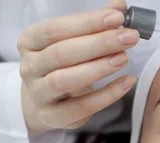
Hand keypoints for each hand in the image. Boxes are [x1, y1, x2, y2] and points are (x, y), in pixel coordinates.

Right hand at [17, 0, 137, 135]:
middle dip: (99, 43)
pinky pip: (81, 106)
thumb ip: (94, 25)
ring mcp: (39, 94)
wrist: (43, 101)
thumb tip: (120, 6)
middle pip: (62, 53)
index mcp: (30, 41)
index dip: (88, 22)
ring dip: (98, 68)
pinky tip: (127, 81)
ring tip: (125, 58)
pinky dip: (107, 95)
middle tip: (129, 37)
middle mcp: (30, 67)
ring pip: (65, 80)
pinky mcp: (53, 116)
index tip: (118, 17)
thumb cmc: (63, 65)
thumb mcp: (72, 41)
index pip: (57, 29)